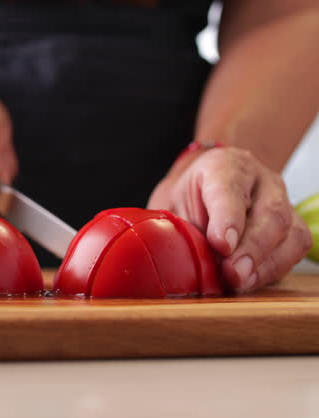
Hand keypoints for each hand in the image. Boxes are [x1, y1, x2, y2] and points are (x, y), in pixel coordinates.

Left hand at [148, 147, 312, 293]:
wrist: (206, 189)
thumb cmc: (188, 198)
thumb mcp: (171, 203)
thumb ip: (171, 225)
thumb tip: (162, 256)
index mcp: (223, 166)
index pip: (230, 188)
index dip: (228, 219)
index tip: (221, 245)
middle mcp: (260, 181)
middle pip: (269, 213)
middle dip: (252, 247)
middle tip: (233, 273)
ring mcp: (282, 202)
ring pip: (288, 232)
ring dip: (265, 263)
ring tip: (241, 282)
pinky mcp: (292, 228)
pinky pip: (294, 249)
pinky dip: (273, 269)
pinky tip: (251, 282)